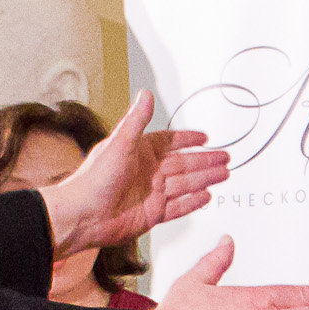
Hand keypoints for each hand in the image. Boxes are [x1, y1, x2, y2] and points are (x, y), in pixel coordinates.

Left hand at [41, 93, 230, 256]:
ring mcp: (151, 193)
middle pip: (184, 163)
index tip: (203, 137)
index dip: (188, 139)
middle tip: (224, 157)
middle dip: (205, 160)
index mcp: (139, 152)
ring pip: (186, 184)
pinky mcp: (153, 214)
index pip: (170, 142)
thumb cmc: (93, 179)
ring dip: (205, 178)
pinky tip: (206, 196)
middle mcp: (147, 172)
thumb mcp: (119, 142)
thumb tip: (145, 94)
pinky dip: (194, 202)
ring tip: (224, 174)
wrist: (83, 215)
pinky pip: (179, 206)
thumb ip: (136, 119)